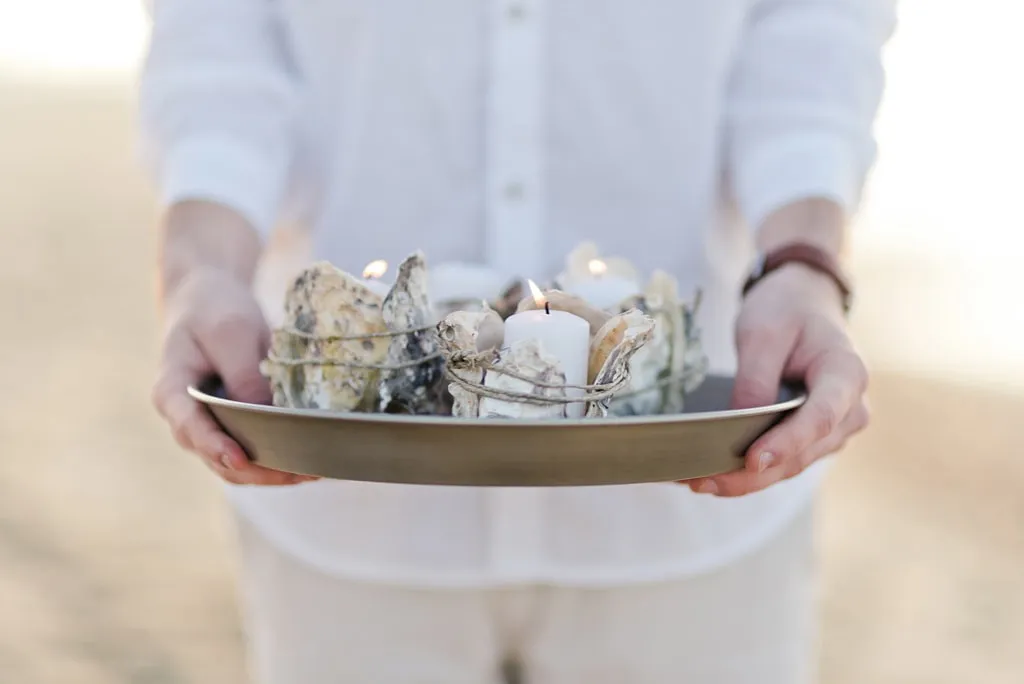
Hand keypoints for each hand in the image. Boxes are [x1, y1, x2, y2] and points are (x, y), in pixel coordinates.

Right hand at [152, 202, 315, 485]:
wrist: (209, 301)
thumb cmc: (216, 311)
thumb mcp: (231, 332)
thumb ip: (243, 374)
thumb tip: (266, 414)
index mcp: (172, 392)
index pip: (191, 428)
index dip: (215, 447)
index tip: (241, 459)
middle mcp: (186, 418)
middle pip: (215, 458)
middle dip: (257, 471)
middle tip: (298, 472)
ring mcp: (209, 426)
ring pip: (235, 466)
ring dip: (271, 474)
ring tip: (312, 473)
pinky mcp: (232, 426)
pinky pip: (252, 453)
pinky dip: (277, 461)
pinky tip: (309, 463)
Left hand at [685, 263, 868, 495]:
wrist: (806, 302)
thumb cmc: (788, 310)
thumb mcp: (764, 331)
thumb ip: (755, 378)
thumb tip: (739, 423)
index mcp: (847, 374)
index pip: (820, 418)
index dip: (786, 444)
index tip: (752, 462)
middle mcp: (851, 410)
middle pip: (802, 453)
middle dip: (751, 474)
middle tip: (701, 481)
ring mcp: (835, 429)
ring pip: (791, 465)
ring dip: (745, 480)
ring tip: (696, 482)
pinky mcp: (815, 438)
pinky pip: (783, 460)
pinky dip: (749, 472)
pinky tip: (711, 475)